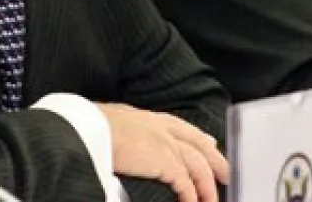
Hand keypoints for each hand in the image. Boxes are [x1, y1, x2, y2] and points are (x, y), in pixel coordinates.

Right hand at [98, 104, 228, 201]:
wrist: (84, 127)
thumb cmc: (88, 127)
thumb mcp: (111, 123)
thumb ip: (123, 130)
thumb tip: (118, 139)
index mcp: (148, 118)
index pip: (181, 128)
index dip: (198, 138)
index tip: (211, 144)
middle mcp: (161, 127)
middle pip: (199, 144)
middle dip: (215, 160)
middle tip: (226, 174)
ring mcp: (165, 143)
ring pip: (198, 166)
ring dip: (206, 186)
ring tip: (211, 201)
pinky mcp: (164, 161)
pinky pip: (186, 183)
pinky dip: (191, 196)